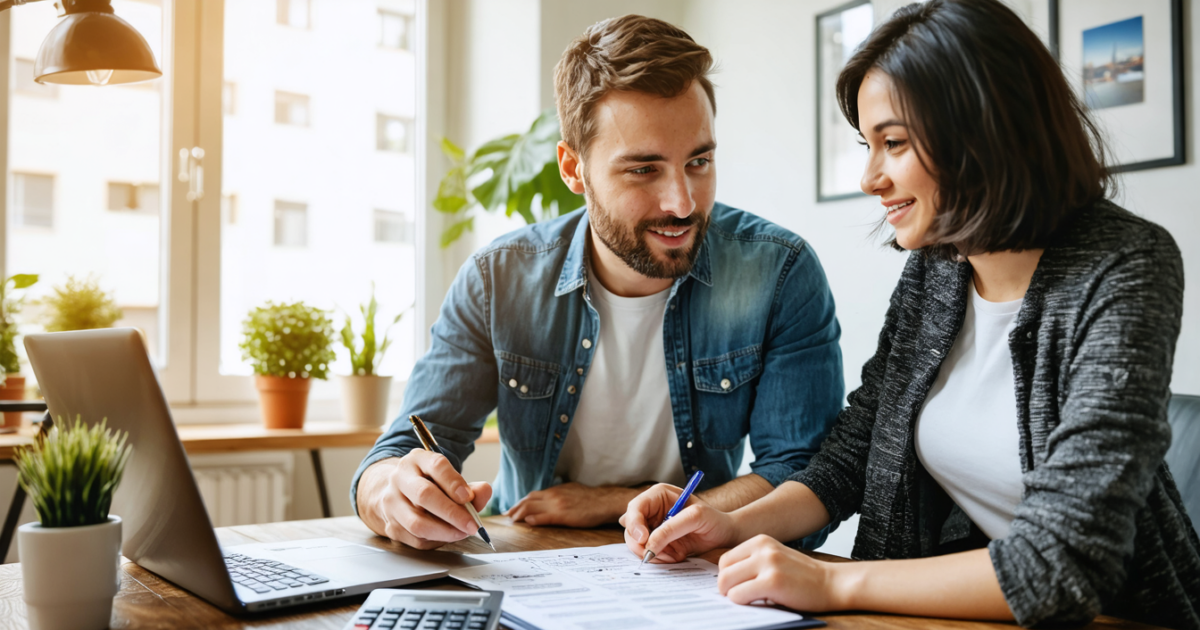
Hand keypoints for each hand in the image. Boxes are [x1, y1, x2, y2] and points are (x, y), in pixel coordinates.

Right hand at [356, 452, 491, 549]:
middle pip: (424, 495)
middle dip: (452, 513)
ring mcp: (391, 503)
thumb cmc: (429, 484)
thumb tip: (484, 491)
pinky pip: (415, 539)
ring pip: (417, 522)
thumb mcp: (448, 478)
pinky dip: (436, 541)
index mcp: (417, 460)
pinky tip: (447, 536)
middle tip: (472, 524)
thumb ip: (470, 487)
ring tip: (462, 532)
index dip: (454, 482)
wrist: (397, 492)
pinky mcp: (391, 525)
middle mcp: (400, 479)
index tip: (469, 497)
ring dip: (445, 531)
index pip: (436, 466)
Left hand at [507, 482, 637, 527]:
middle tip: (507, 515)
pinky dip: (534, 519)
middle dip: (515, 508)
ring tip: (513, 520)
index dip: (520, 502)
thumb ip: (558, 495)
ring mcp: (557, 504)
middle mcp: (553, 495)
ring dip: (520, 514)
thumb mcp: (571, 491)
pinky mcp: (563, 514)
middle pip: (528, 500)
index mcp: (555, 490)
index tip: (513, 509)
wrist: (604, 501)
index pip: (532, 495)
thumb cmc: (591, 499)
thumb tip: (548, 500)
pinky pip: (544, 517)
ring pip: (532, 507)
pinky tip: (528, 522)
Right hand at [620, 483, 739, 562]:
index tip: (643, 539)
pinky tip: (674, 556)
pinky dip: (658, 559)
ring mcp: (652, 527)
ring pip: (637, 544)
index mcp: (658, 495)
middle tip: (655, 555)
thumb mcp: (695, 517)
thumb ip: (670, 529)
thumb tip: (648, 544)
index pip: (635, 508)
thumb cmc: (712, 519)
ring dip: (653, 553)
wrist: (722, 534)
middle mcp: (651, 510)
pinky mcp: (657, 542)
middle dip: (642, 544)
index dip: (634, 524)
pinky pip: (647, 553)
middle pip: (631, 528)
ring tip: (674, 555)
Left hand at [717, 535, 845, 611]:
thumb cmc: (803, 577)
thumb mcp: (776, 559)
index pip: (725, 559)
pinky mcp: (772, 582)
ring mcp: (768, 564)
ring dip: (733, 596)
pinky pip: (739, 595)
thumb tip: (724, 580)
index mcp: (761, 540)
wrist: (833, 583)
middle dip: (726, 588)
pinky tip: (758, 603)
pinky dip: (742, 603)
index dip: (727, 577)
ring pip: (727, 583)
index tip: (736, 588)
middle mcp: (762, 548)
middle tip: (739, 598)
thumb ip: (753, 563)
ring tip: (749, 600)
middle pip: (723, 571)